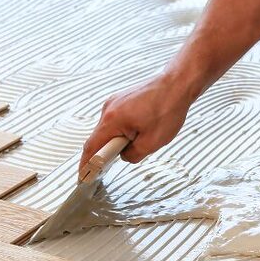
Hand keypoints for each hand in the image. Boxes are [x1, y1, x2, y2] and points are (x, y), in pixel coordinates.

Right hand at [79, 75, 194, 179]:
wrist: (176, 84)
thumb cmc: (167, 108)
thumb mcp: (152, 142)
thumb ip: (133, 155)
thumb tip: (124, 156)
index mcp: (112, 120)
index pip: (92, 148)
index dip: (86, 164)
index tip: (82, 176)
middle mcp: (109, 109)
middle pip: (98, 138)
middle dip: (105, 152)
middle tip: (115, 163)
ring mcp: (114, 102)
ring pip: (108, 129)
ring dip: (117, 140)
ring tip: (139, 140)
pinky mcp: (121, 100)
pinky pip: (116, 120)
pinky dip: (122, 130)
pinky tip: (139, 132)